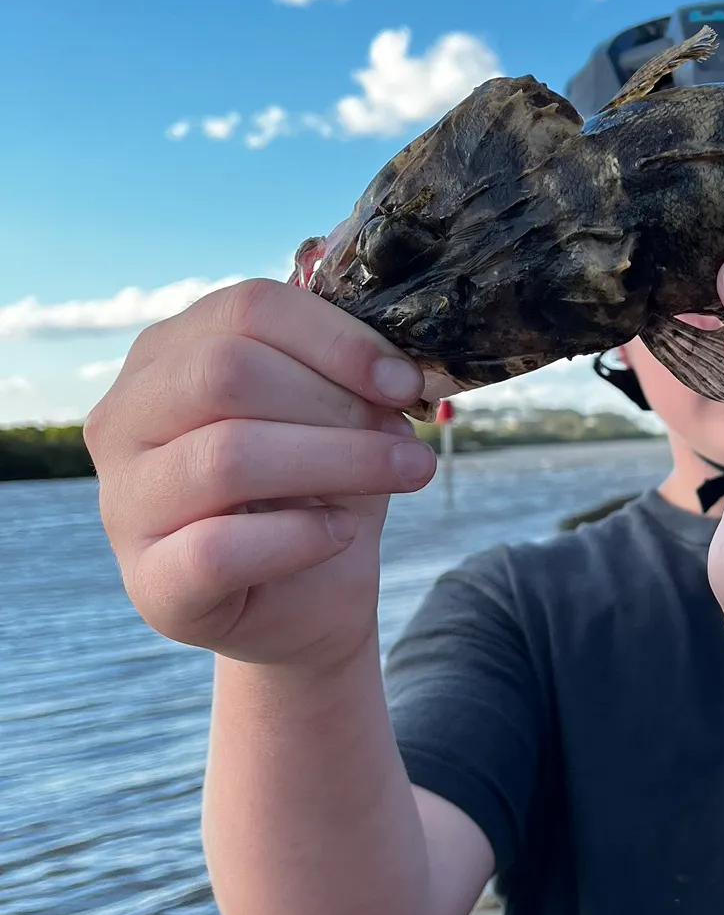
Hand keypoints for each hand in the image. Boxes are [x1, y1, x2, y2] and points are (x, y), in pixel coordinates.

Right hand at [84, 279, 434, 671]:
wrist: (308, 606)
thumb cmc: (317, 499)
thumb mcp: (338, 425)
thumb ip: (345, 382)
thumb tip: (393, 372)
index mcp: (166, 359)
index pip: (246, 308)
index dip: (339, 340)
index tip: (405, 383)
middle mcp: (125, 421)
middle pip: (227, 372)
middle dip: (339, 405)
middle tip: (406, 443)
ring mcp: (125, 504)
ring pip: (227, 455)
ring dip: (342, 462)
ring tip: (406, 475)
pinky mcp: (152, 583)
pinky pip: (220, 549)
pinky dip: (300, 537)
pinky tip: (341, 533)